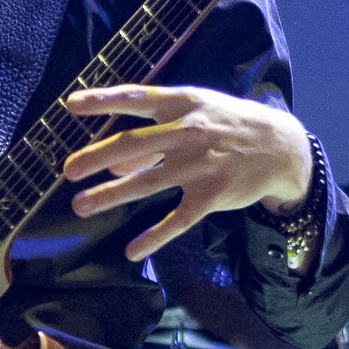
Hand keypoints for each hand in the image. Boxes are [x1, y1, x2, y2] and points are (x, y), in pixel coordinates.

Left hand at [63, 85, 313, 263]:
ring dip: (111, 195)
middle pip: (134, 145)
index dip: (103, 100)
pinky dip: (154, 236)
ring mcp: (200, 165)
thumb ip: (152, 137)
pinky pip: (177, 220)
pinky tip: (132, 251)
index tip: (72, 105)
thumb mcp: (194, 117)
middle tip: (68, 171)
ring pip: (147, 184)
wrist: (280, 146)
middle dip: (96, 158)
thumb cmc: (227, 125)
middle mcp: (188, 133)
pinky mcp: (212, 196)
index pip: (136, 98)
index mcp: (183, 105)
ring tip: (81, 205)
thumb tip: (113, 162)